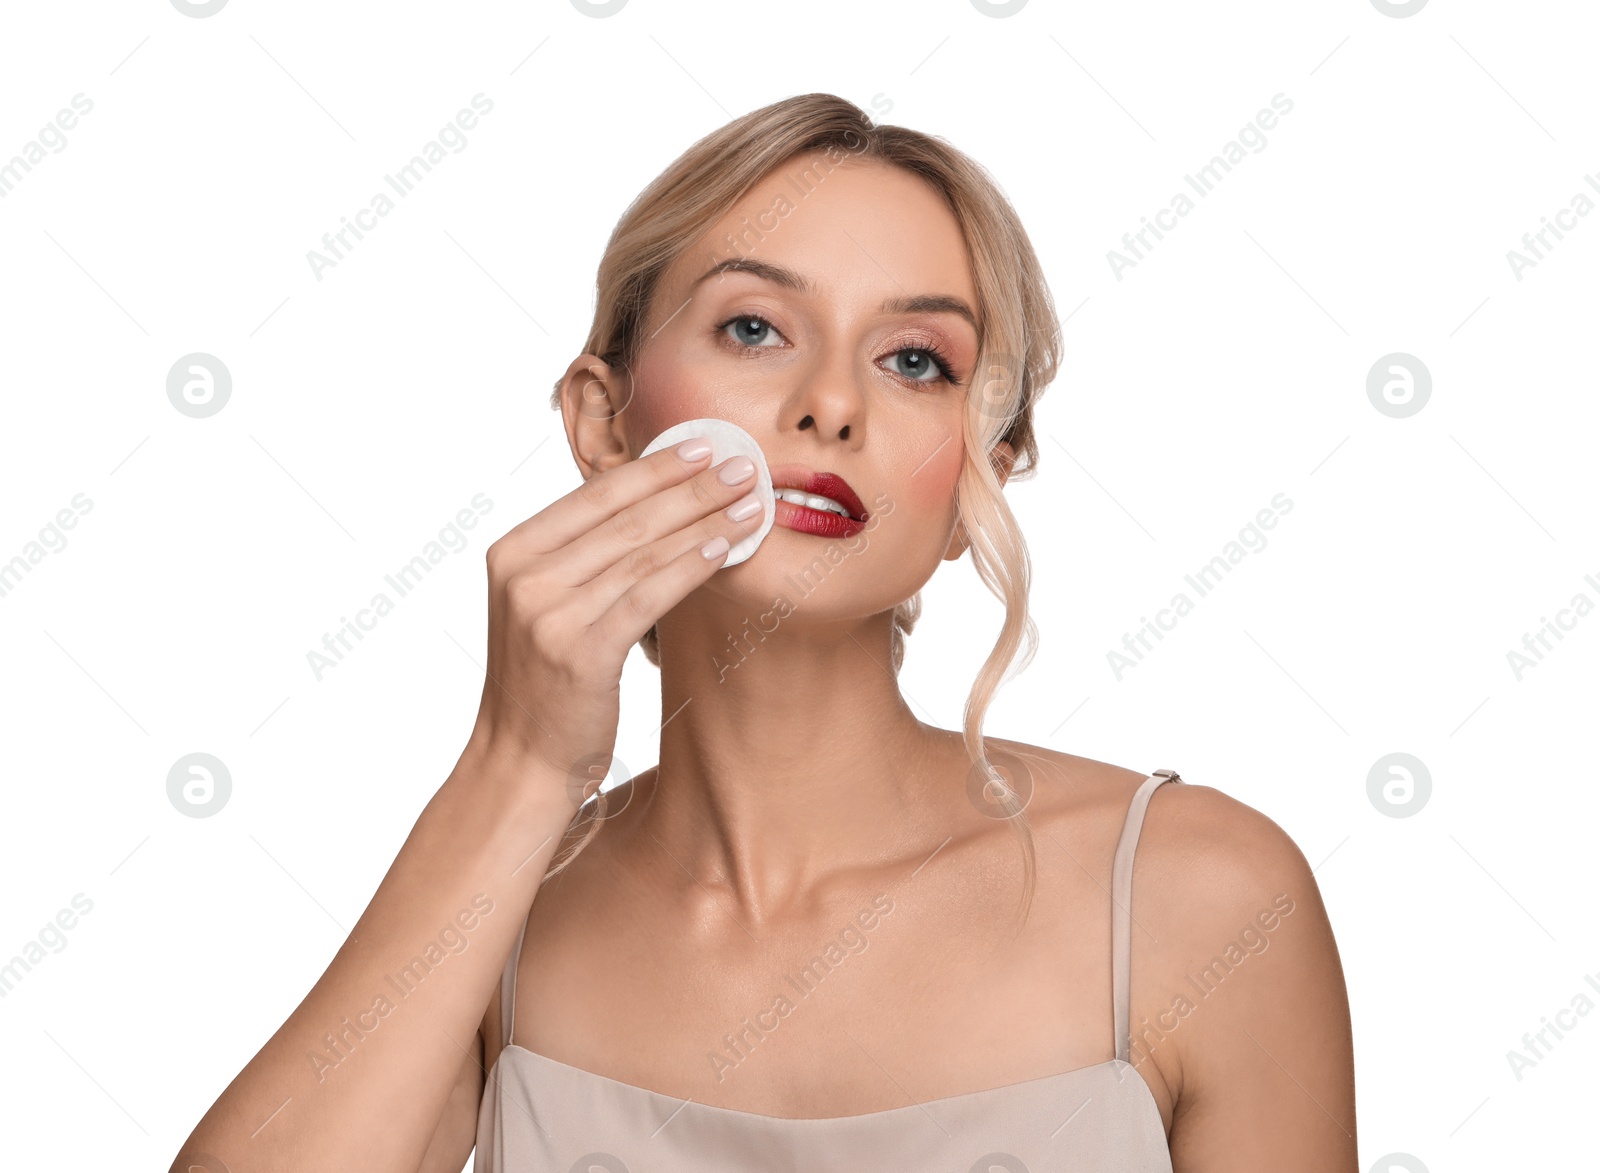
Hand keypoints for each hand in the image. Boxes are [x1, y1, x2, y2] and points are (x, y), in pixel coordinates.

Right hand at [464, 438, 765, 811]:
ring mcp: (547, 614)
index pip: (595, 495)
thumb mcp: (547, 607)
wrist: (519, 762)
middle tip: (744, 465)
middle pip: (625, 518)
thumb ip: (583, 559)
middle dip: (692, 487)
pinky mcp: (580, 652)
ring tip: (751, 503)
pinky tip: (723, 550)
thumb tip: (660, 507)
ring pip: (643, 553)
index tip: (705, 446)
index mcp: (512, 553)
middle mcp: (524, 576)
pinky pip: (647, 596)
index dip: (655, 467)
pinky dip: (689, 568)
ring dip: (705, 523)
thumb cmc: (546, 684)